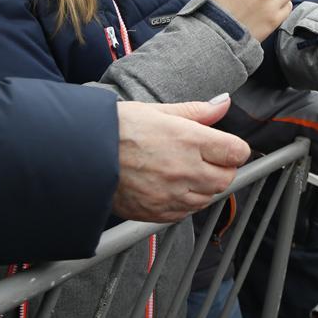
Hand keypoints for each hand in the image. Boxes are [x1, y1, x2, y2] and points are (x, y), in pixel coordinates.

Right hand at [113, 96, 251, 222]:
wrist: (81, 155)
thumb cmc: (117, 128)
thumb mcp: (159, 110)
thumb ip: (197, 111)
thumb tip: (223, 103)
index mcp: (188, 140)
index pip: (236, 152)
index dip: (235, 149)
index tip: (226, 147)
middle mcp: (184, 170)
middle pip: (226, 178)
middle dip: (222, 169)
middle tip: (206, 159)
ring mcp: (171, 194)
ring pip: (208, 198)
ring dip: (204, 187)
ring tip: (183, 172)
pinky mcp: (157, 212)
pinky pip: (186, 214)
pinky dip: (185, 203)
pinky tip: (170, 187)